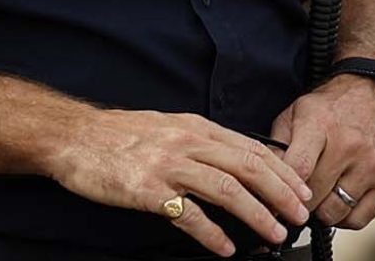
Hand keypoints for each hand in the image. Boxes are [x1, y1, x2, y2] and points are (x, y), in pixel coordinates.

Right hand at [49, 108, 311, 256]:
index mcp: (196, 127)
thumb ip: (202, 141)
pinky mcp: (148, 190)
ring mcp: (168, 165)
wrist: (74, 137)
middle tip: (299, 215)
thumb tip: (237, 161)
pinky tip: (226, 248)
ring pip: (226, 188)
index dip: (282, 171)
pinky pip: (188, 214)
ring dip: (256, 213)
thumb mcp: (169, 126)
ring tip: (273, 234)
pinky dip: (212, 233)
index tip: (301, 190)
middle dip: (280, 193)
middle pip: (247, 167)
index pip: (251, 148)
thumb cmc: (120, 135)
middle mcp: (188, 142)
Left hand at [271, 74, 374, 229]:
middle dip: (299, 202)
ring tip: (319, 197)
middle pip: (313, 196)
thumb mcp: (296, 113)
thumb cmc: (331, 107)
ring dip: (322, 212)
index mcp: (320, 125)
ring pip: (335, 212)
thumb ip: (277, 146)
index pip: (298, 169)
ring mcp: (371, 164)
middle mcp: (349, 145)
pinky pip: (359, 219)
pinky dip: (345, 218)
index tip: (273, 201)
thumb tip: (265, 182)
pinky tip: (339, 202)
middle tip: (296, 198)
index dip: (280, 191)